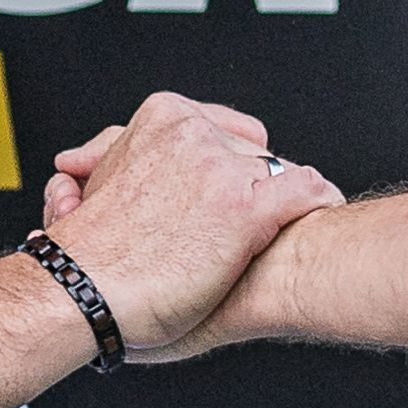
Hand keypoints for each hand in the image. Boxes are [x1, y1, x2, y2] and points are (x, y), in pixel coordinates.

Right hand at [44, 94, 341, 353]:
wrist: (81, 291)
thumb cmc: (89, 252)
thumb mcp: (96, 183)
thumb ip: (114, 159)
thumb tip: (95, 159)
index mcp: (161, 116)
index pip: (220, 126)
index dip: (224, 160)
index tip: (219, 185)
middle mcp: (196, 133)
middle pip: (251, 150)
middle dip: (248, 183)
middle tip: (231, 218)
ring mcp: (222, 169)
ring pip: (279, 170)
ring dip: (277, 201)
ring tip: (274, 227)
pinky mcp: (245, 211)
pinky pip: (307, 191)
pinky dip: (320, 199)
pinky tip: (326, 208)